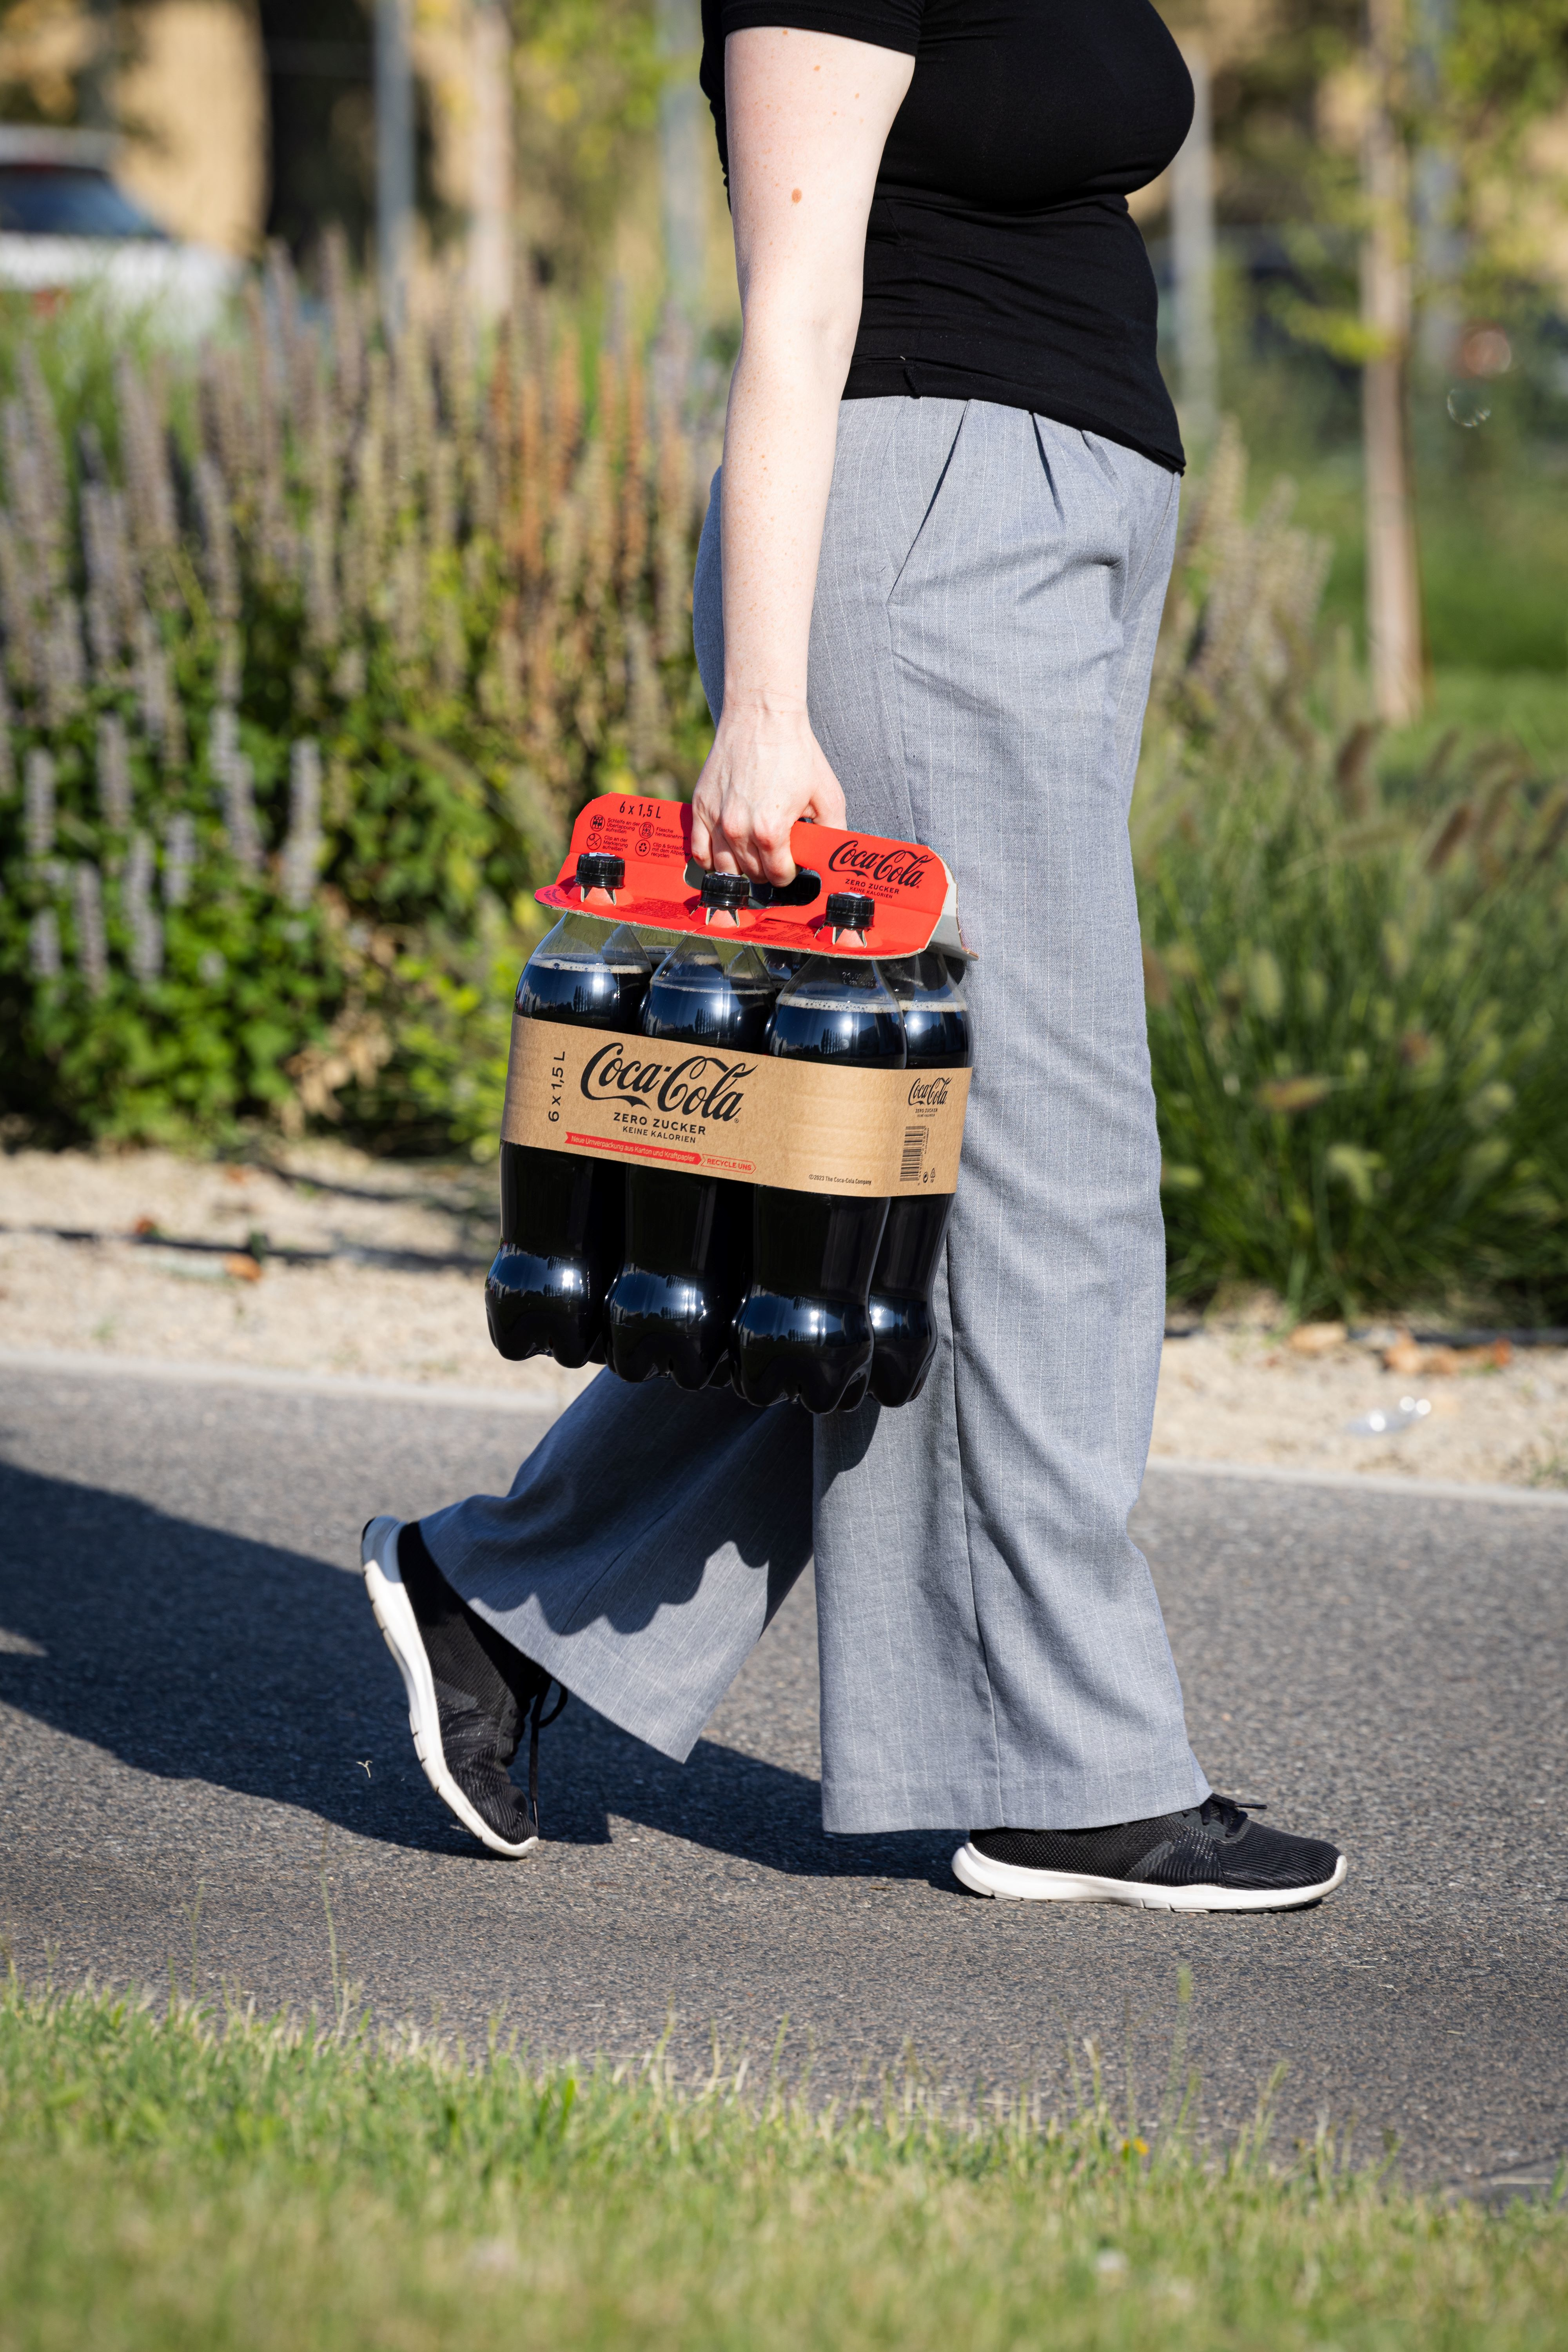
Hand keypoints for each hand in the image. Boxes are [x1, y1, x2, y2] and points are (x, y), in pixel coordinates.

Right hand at [689, 703, 846, 883]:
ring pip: (726, 868)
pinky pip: (700, 851)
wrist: (763, 716)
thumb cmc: (796, 753)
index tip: (794, 863)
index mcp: (770, 831)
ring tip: (755, 854)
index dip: (790, 873)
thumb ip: (831, 834)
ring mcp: (715, 819)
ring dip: (743, 867)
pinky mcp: (700, 806)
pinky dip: (712, 859)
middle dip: (768, 870)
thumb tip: (828, 859)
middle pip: (753, 874)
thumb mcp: (828, 796)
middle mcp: (738, 830)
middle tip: (778, 854)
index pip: (778, 876)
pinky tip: (727, 853)